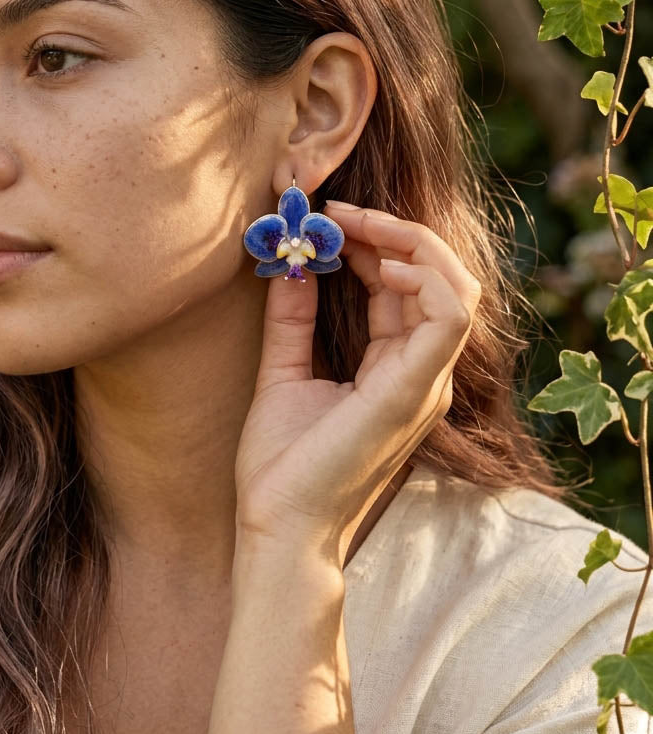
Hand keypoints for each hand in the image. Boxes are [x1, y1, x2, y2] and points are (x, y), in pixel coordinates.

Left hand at [233, 202, 481, 562]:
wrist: (278, 523)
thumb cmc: (282, 462)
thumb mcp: (285, 371)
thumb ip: (293, 319)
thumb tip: (291, 264)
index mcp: (395, 369)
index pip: (403, 287)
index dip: (371, 242)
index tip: (325, 218)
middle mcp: (421, 373)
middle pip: (437, 279)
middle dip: (393, 232)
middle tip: (339, 210)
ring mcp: (425, 383)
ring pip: (455, 288)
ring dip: (409, 243)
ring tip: (354, 225)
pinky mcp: (415, 392)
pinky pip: (448, 318)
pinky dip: (423, 279)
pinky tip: (377, 264)